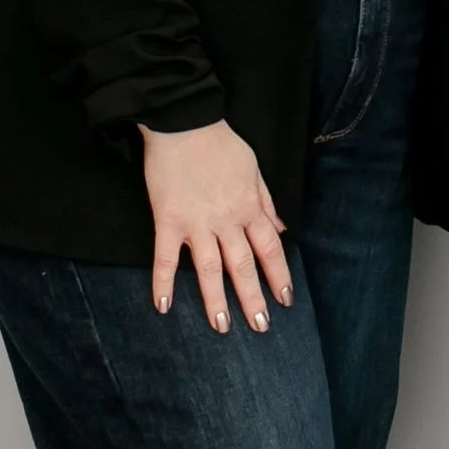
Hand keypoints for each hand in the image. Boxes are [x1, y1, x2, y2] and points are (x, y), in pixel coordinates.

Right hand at [139, 120, 292, 333]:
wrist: (184, 121)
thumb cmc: (221, 143)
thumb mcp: (254, 168)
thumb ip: (267, 201)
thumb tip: (282, 228)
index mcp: (249, 206)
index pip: (269, 248)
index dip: (278, 275)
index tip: (285, 299)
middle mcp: (226, 220)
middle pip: (243, 265)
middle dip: (253, 298)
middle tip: (260, 327)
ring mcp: (196, 223)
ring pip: (209, 269)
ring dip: (215, 300)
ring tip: (222, 326)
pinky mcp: (168, 219)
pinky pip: (165, 256)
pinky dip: (163, 281)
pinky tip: (163, 305)